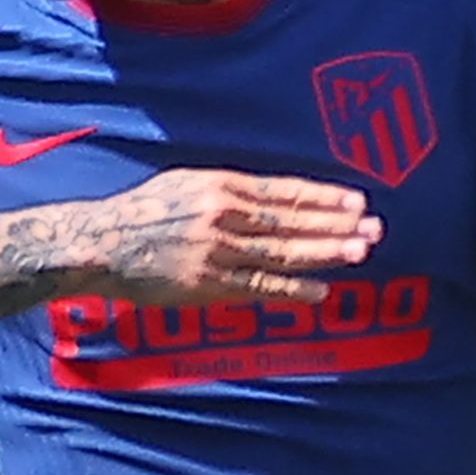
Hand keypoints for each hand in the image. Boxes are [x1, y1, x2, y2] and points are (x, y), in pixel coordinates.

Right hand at [87, 170, 381, 306]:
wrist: (100, 244)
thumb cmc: (141, 212)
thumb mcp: (186, 183)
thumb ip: (229, 190)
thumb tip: (276, 199)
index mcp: (220, 184)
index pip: (285, 191)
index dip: (324, 197)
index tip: (357, 201)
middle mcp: (223, 214)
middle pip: (292, 221)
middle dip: (337, 225)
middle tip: (374, 228)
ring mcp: (217, 250)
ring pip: (283, 252)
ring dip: (325, 253)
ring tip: (360, 252)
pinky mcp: (207, 283)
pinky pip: (259, 286)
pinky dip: (292, 289)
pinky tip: (321, 291)